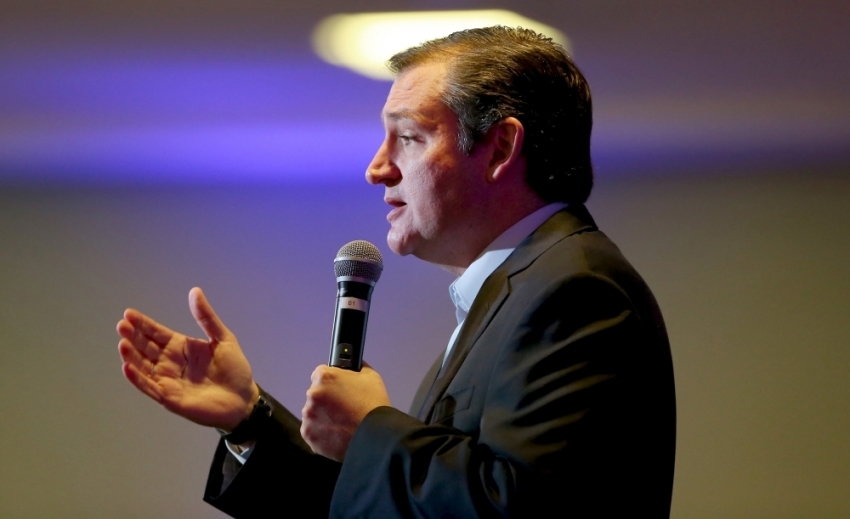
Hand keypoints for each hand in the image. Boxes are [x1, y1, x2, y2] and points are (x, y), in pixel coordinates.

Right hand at [117, 287, 259, 430]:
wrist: (244, 399)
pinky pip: (149, 387)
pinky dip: (137, 378)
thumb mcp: (223, 338)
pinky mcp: (170, 397)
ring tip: (123, 344)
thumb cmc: (234, 369)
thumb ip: (206, 317)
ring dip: (132, 356)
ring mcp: (168, 380)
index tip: (129, 314)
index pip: (156, 333)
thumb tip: (195, 291)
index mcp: (181, 347)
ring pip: (143, 367)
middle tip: (122, 325)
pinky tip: (128, 367)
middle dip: (133, 336)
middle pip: (146, 348)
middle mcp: (170, 363)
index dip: (143, 324)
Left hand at [300, 362, 390, 461]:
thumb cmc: (373, 406)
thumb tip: (354, 364)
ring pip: (313, 413)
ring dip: (322, 416)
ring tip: (342, 422)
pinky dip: (321, 432)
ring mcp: (309, 415)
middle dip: (326, 399)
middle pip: (316, 394)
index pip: (320, 374)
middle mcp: (312, 394)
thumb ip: (356, 367)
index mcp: (324, 377)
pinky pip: (311, 430)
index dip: (330, 382)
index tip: (337, 389)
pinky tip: (337, 432)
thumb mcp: (370, 376)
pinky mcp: (308, 433)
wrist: (375, 436)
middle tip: (343, 408)